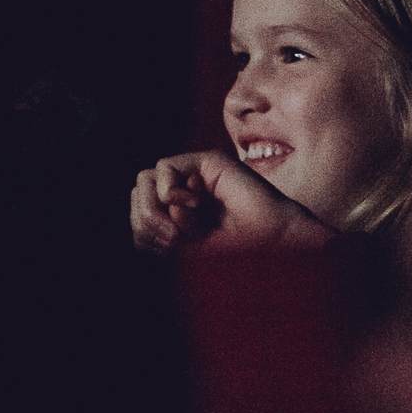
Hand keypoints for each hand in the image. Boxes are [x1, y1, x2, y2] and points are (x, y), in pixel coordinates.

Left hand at [131, 148, 335, 253]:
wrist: (274, 244)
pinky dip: (170, 192)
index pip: (137, 214)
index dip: (144, 234)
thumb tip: (141, 202)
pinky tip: (195, 204)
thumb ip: (156, 228)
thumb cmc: (236, 252)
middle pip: (137, 195)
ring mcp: (196, 175)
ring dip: (156, 210)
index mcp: (177, 214)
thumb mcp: (184, 248)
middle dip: (148, 223)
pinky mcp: (207, 160)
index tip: (171, 251)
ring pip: (145, 180)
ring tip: (182, 228)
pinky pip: (163, 168)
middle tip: (176, 241)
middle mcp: (185, 192)